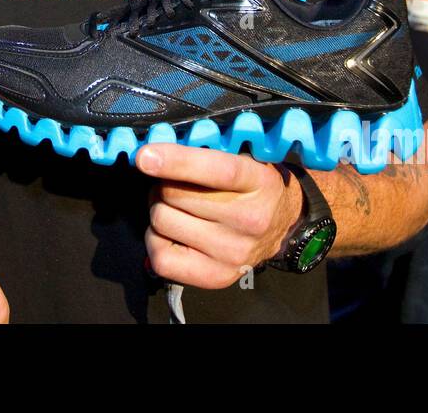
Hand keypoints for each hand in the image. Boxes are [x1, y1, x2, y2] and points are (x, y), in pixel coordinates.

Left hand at [136, 143, 302, 288]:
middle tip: (172, 183)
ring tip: (175, 207)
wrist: (281, 224)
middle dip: (162, 184)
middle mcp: (249, 220)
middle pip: (175, 196)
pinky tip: (171, 231)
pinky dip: (156, 240)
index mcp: (259, 182)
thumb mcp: (243, 157)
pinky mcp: (217, 277)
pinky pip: (162, 259)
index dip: (177, 162)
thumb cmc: (252, 184)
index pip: (216, 171)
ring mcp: (233, 253)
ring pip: (162, 223)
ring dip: (158, 209)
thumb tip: (155, 155)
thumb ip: (207, 151)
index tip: (145, 156)